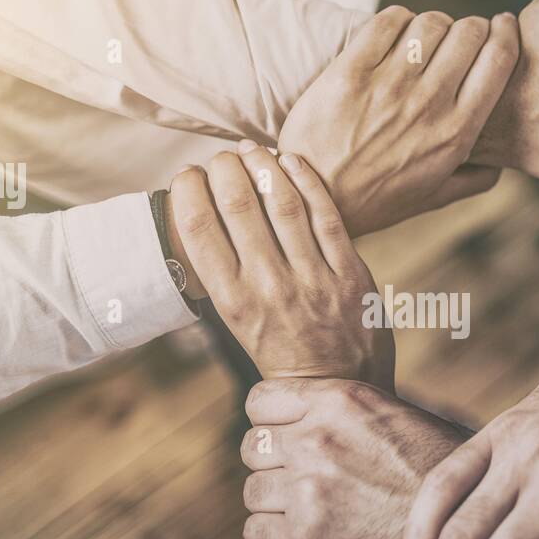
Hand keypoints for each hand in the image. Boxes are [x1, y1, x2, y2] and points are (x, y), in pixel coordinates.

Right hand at [168, 144, 393, 388]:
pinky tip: (291, 160)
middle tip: (222, 157)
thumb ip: (227, 279)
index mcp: (233, 302)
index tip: (188, 176)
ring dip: (262, 164)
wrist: (339, 389)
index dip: (189, 190)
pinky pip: (326, 214)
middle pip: (237, 205)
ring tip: (251, 149)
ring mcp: (312, 279)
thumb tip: (205, 223)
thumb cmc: (282, 355)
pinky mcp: (350, 275)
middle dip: (224, 168)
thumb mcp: (239, 326)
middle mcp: (268, 287)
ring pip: (281, 202)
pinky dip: (306, 180)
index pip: (198, 229)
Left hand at [239, 378, 469, 538]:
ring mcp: (308, 492)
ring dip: (275, 505)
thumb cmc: (443, 480)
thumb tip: (309, 413)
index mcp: (341, 402)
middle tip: (304, 484)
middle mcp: (318, 441)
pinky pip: (255, 534)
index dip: (271, 423)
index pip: (260, 402)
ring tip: (312, 515)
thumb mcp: (400, 420)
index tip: (288, 441)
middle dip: (273, 465)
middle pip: (252, 448)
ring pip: (253, 492)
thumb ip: (349, 413)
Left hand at [277, 5, 519, 235]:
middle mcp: (428, 105)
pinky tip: (393, 35)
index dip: (506, 32)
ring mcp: (388, 86)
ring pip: (430, 22)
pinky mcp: (350, 72)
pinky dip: (396, 20)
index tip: (502, 26)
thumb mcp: (431, 198)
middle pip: (468, 32)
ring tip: (423, 39)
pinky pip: (387, 22)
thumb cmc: (372, 200)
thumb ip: (472, 180)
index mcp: (456, 133)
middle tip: (460, 36)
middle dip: (471, 26)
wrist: (313, 199)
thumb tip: (501, 166)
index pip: (499, 59)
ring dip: (431, 24)